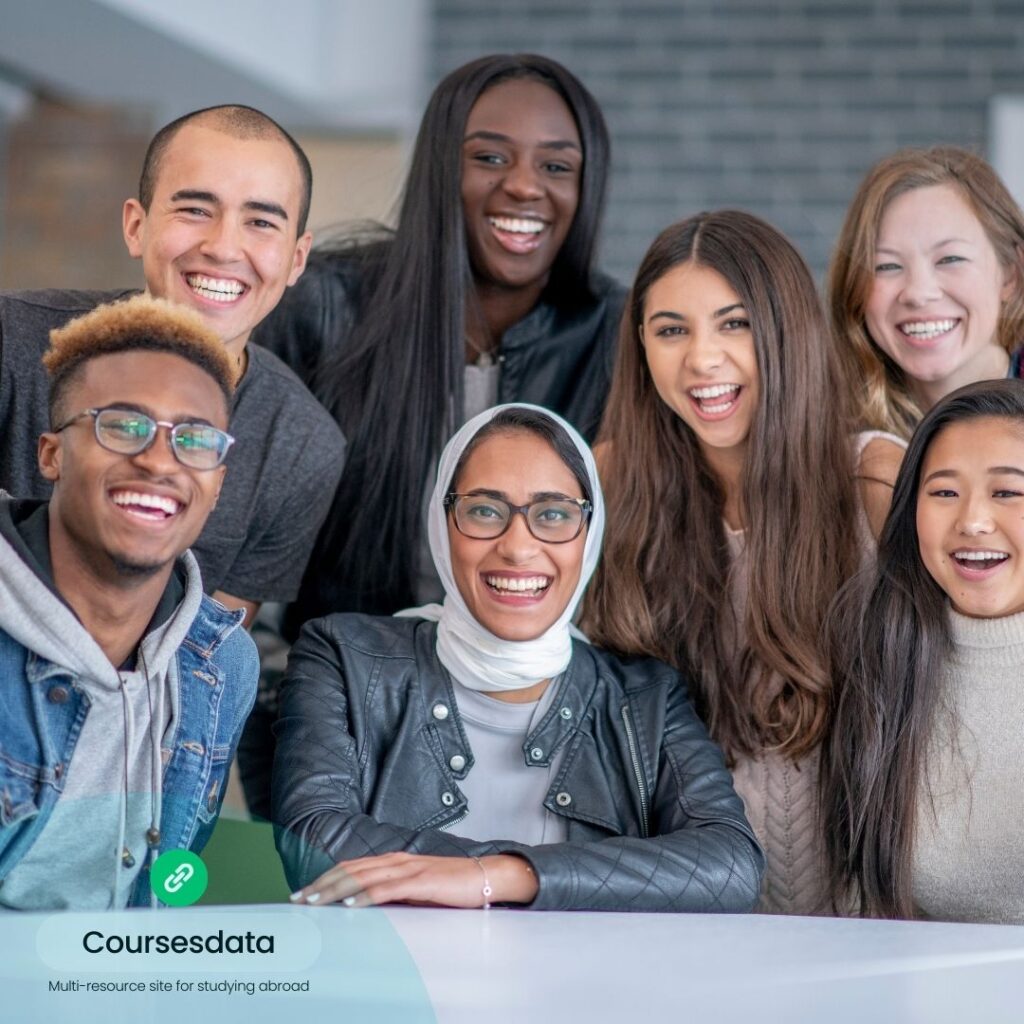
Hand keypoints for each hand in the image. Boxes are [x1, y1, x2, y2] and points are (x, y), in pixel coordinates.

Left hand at [289, 852, 537, 907]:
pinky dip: (367, 895)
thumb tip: (366, 907)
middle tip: (299, 899)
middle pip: (351, 870)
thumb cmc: (452, 886)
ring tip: (315, 902)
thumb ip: (394, 893)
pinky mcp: (422, 881)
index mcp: (395, 860)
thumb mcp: (417, 889)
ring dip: (336, 889)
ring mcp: (410, 868)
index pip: (352, 867)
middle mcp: (398, 860)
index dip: (326, 878)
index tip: (305, 892)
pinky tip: (351, 903)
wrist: (486, 877)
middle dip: (323, 884)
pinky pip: (389, 888)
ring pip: (364, 877)